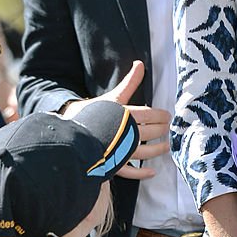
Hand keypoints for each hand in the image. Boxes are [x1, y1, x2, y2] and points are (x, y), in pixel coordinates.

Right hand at [61, 61, 171, 179]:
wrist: (69, 134)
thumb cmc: (91, 113)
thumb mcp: (112, 96)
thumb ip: (129, 82)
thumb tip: (140, 63)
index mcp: (126, 116)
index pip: (151, 115)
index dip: (161, 116)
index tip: (167, 117)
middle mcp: (126, 135)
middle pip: (151, 133)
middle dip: (161, 131)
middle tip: (168, 129)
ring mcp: (121, 152)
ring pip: (145, 153)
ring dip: (157, 150)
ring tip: (166, 147)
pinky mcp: (113, 165)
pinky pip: (131, 172)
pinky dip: (142, 173)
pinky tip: (151, 172)